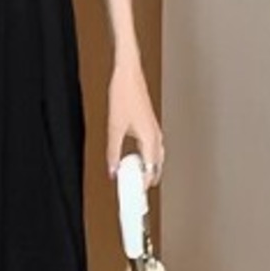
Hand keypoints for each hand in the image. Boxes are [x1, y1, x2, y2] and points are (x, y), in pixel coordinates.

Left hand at [107, 58, 163, 186]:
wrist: (129, 74)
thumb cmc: (124, 95)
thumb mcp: (114, 128)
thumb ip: (113, 153)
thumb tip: (112, 170)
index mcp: (150, 139)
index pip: (151, 171)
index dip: (143, 185)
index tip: (135, 196)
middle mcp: (156, 136)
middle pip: (157, 167)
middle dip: (147, 180)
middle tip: (135, 191)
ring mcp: (155, 130)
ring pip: (157, 157)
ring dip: (148, 169)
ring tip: (135, 178)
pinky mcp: (151, 125)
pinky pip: (153, 148)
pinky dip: (147, 158)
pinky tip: (136, 158)